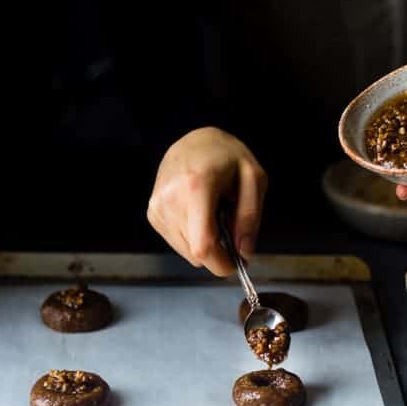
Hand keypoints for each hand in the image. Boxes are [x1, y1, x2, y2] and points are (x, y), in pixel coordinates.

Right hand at [147, 127, 267, 275]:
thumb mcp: (253, 179)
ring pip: (187, 252)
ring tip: (211, 214)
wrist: (193, 141)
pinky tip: (198, 214)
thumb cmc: (226, 157)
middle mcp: (170, 199)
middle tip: (229, 228)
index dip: (221, 263)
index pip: (203, 246)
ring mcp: (158, 207)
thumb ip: (250, 217)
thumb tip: (244, 252)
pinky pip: (177, 243)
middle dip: (218, 251)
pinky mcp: (152, 213)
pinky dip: (192, 237)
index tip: (236, 263)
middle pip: (196, 253)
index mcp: (196, 187)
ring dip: (204, 243)